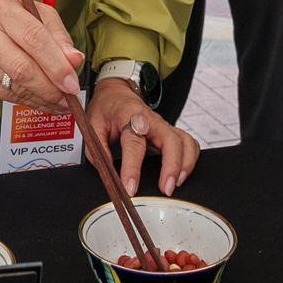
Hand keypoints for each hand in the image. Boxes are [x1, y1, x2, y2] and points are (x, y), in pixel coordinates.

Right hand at [0, 0, 83, 114]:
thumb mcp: (39, 14)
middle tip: (68, 98)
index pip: (33, 39)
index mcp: (1, 7)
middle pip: (21, 68)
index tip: (72, 82)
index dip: (56, 65)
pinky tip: (43, 100)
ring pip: (14, 86)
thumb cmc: (12, 16)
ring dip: (42, 99)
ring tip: (60, 102)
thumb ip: (59, 37)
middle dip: (50, 88)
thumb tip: (74, 60)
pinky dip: (29, 101)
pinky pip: (6, 96)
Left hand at [87, 75, 199, 196]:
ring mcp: (164, 125)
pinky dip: (190, 160)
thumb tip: (107, 173)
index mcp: (129, 116)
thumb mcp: (92, 124)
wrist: (117, 93)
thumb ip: (97, 149)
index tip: (130, 188)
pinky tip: (181, 175)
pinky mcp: (171, 131)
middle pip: (170, 140)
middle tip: (165, 190)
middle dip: (171, 166)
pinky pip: (189, 143)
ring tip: (174, 185)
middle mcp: (152, 119)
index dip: (132, 168)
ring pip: (185, 141)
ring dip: (185, 164)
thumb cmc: (107, 109)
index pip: (134, 143)